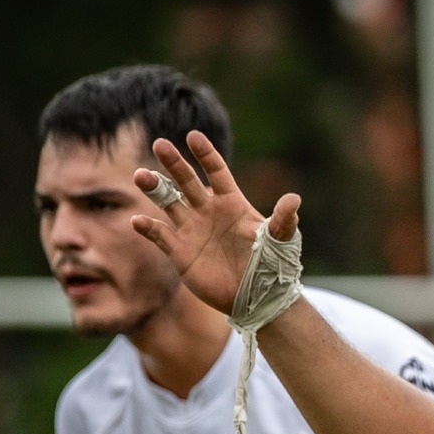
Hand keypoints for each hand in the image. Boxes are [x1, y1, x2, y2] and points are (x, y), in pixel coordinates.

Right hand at [130, 132, 300, 317]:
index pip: (216, 171)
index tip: (193, 136)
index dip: (205, 154)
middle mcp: (208, 211)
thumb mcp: (280, 241)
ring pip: (168, 202)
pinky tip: (139, 221)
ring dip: (154, 188)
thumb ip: (284, 220)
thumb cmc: (271, 266)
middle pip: (187, 181)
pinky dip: (148, 227)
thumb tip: (294, 199)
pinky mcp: (180, 251)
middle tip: (160, 144)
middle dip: (174, 163)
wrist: (257, 297)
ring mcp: (191, 229)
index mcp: (231, 203)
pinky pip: (159, 235)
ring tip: (141, 175)